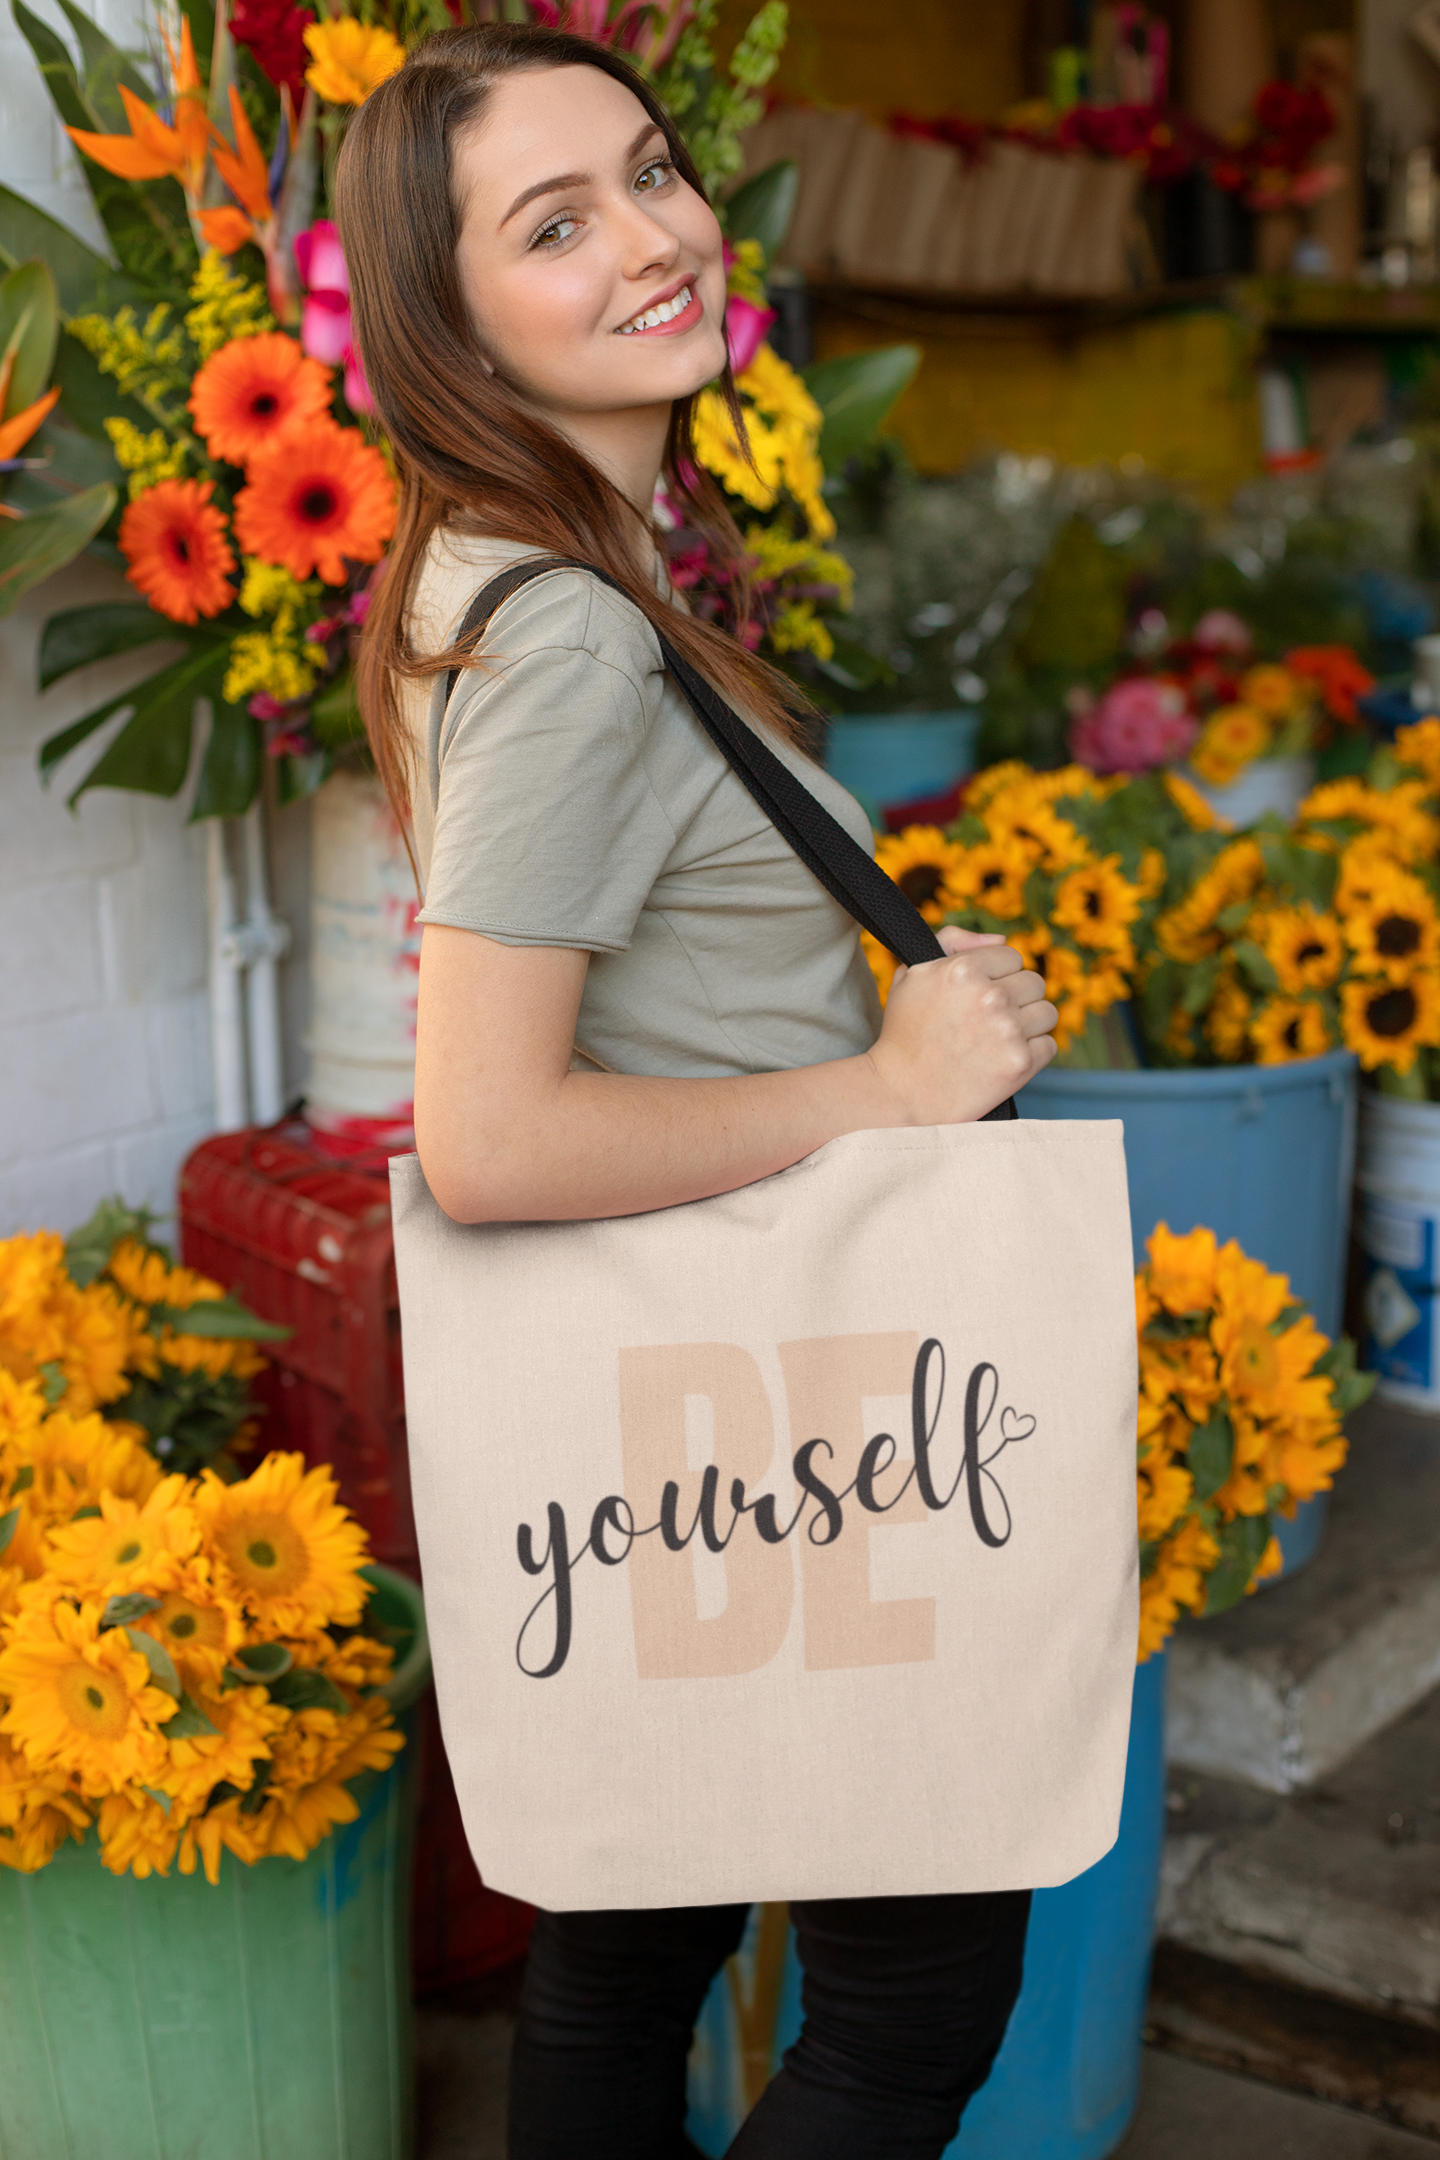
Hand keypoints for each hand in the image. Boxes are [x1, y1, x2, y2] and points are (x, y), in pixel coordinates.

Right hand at [866, 927, 1058, 1124]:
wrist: (902, 1092)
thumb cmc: (906, 1031)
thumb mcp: (915, 973)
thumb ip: (954, 941)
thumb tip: (1001, 938)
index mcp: (963, 968)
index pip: (1012, 955)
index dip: (997, 975)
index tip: (979, 995)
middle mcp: (990, 995)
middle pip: (1034, 983)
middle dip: (1016, 998)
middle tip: (988, 1020)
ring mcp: (1008, 1030)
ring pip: (1047, 1012)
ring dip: (1028, 1025)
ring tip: (998, 1039)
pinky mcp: (1020, 1063)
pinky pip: (1049, 1046)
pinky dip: (1032, 1053)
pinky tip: (1004, 1058)